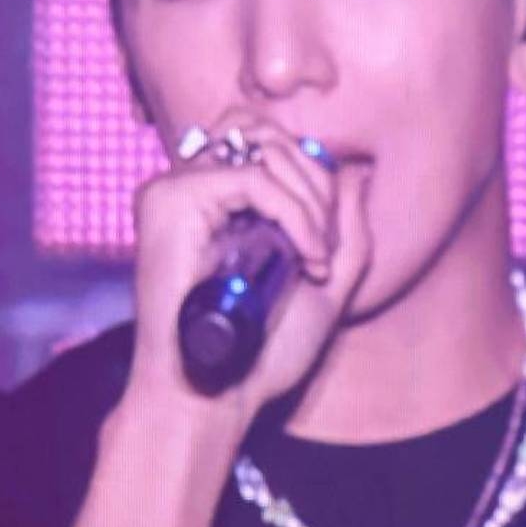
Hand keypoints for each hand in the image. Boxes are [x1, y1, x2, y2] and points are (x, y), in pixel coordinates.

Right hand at [127, 106, 372, 432]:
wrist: (219, 398)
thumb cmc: (265, 355)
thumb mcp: (327, 286)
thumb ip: (346, 228)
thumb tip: (356, 168)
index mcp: (220, 201)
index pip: (269, 141)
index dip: (315, 177)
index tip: (324, 246)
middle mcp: (193, 187)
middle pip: (263, 128)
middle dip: (315, 180)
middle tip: (323, 245)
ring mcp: (175, 191)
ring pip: (260, 144)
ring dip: (310, 198)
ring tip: (316, 256)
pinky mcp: (169, 202)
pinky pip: (251, 178)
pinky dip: (295, 214)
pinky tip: (308, 262)